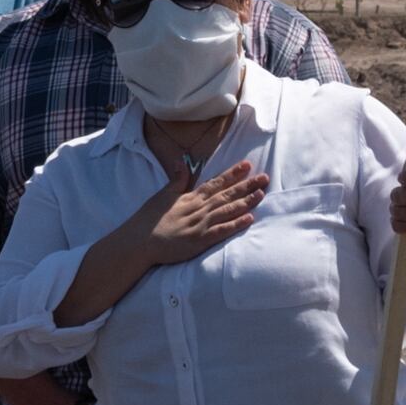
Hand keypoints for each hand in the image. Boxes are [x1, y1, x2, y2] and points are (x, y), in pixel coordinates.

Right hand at [106, 160, 266, 279]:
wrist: (140, 241)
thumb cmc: (150, 219)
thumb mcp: (163, 195)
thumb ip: (177, 180)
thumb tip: (182, 162)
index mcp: (190, 197)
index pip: (215, 183)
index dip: (232, 174)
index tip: (247, 165)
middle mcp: (198, 209)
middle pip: (227, 195)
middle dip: (246, 185)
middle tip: (265, 177)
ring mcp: (200, 225)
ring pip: (227, 210)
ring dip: (246, 202)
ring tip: (261, 194)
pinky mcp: (200, 241)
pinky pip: (222, 231)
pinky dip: (236, 224)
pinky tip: (250, 219)